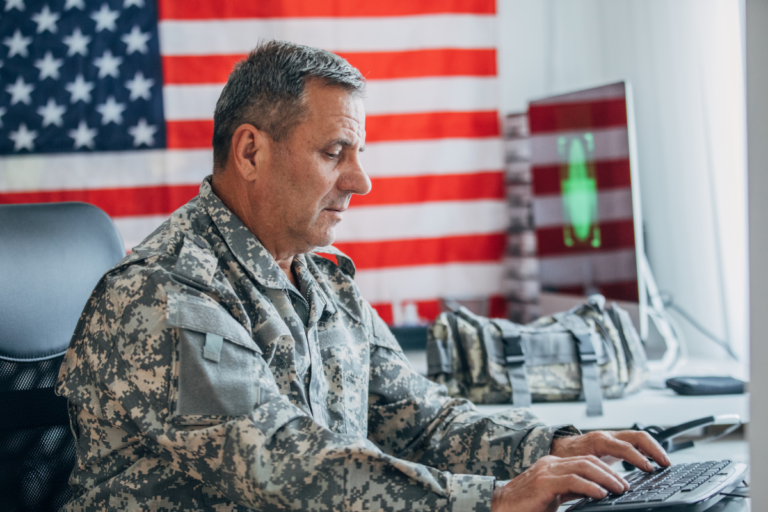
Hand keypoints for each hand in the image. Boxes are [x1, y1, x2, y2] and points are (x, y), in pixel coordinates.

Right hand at [490, 455, 628, 511]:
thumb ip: (572, 491)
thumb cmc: (527, 506)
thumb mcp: (555, 496)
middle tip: (625, 486)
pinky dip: (590, 486)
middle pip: (588, 460)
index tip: (621, 483)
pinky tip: (601, 494)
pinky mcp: (543, 482)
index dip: (606, 470)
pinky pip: (572, 480)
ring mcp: (546, 471)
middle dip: (610, 472)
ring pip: (583, 466)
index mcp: (553, 466)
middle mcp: (550, 464)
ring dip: (605, 478)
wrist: (501, 508)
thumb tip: (596, 493)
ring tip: (619, 489)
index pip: (585, 461)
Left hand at [550, 431, 670, 471]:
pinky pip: (636, 442)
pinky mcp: (616, 443)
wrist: (559, 448)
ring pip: (639, 437)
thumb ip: (593, 473)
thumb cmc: (566, 458)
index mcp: (598, 441)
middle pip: (637, 436)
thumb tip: (606, 486)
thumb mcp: (578, 466)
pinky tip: (654, 461)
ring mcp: (613, 438)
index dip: (638, 458)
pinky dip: (647, 450)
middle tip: (665, 464)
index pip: (624, 447)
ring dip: (654, 448)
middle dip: (654, 449)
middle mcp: (608, 436)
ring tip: (665, 463)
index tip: (650, 469)